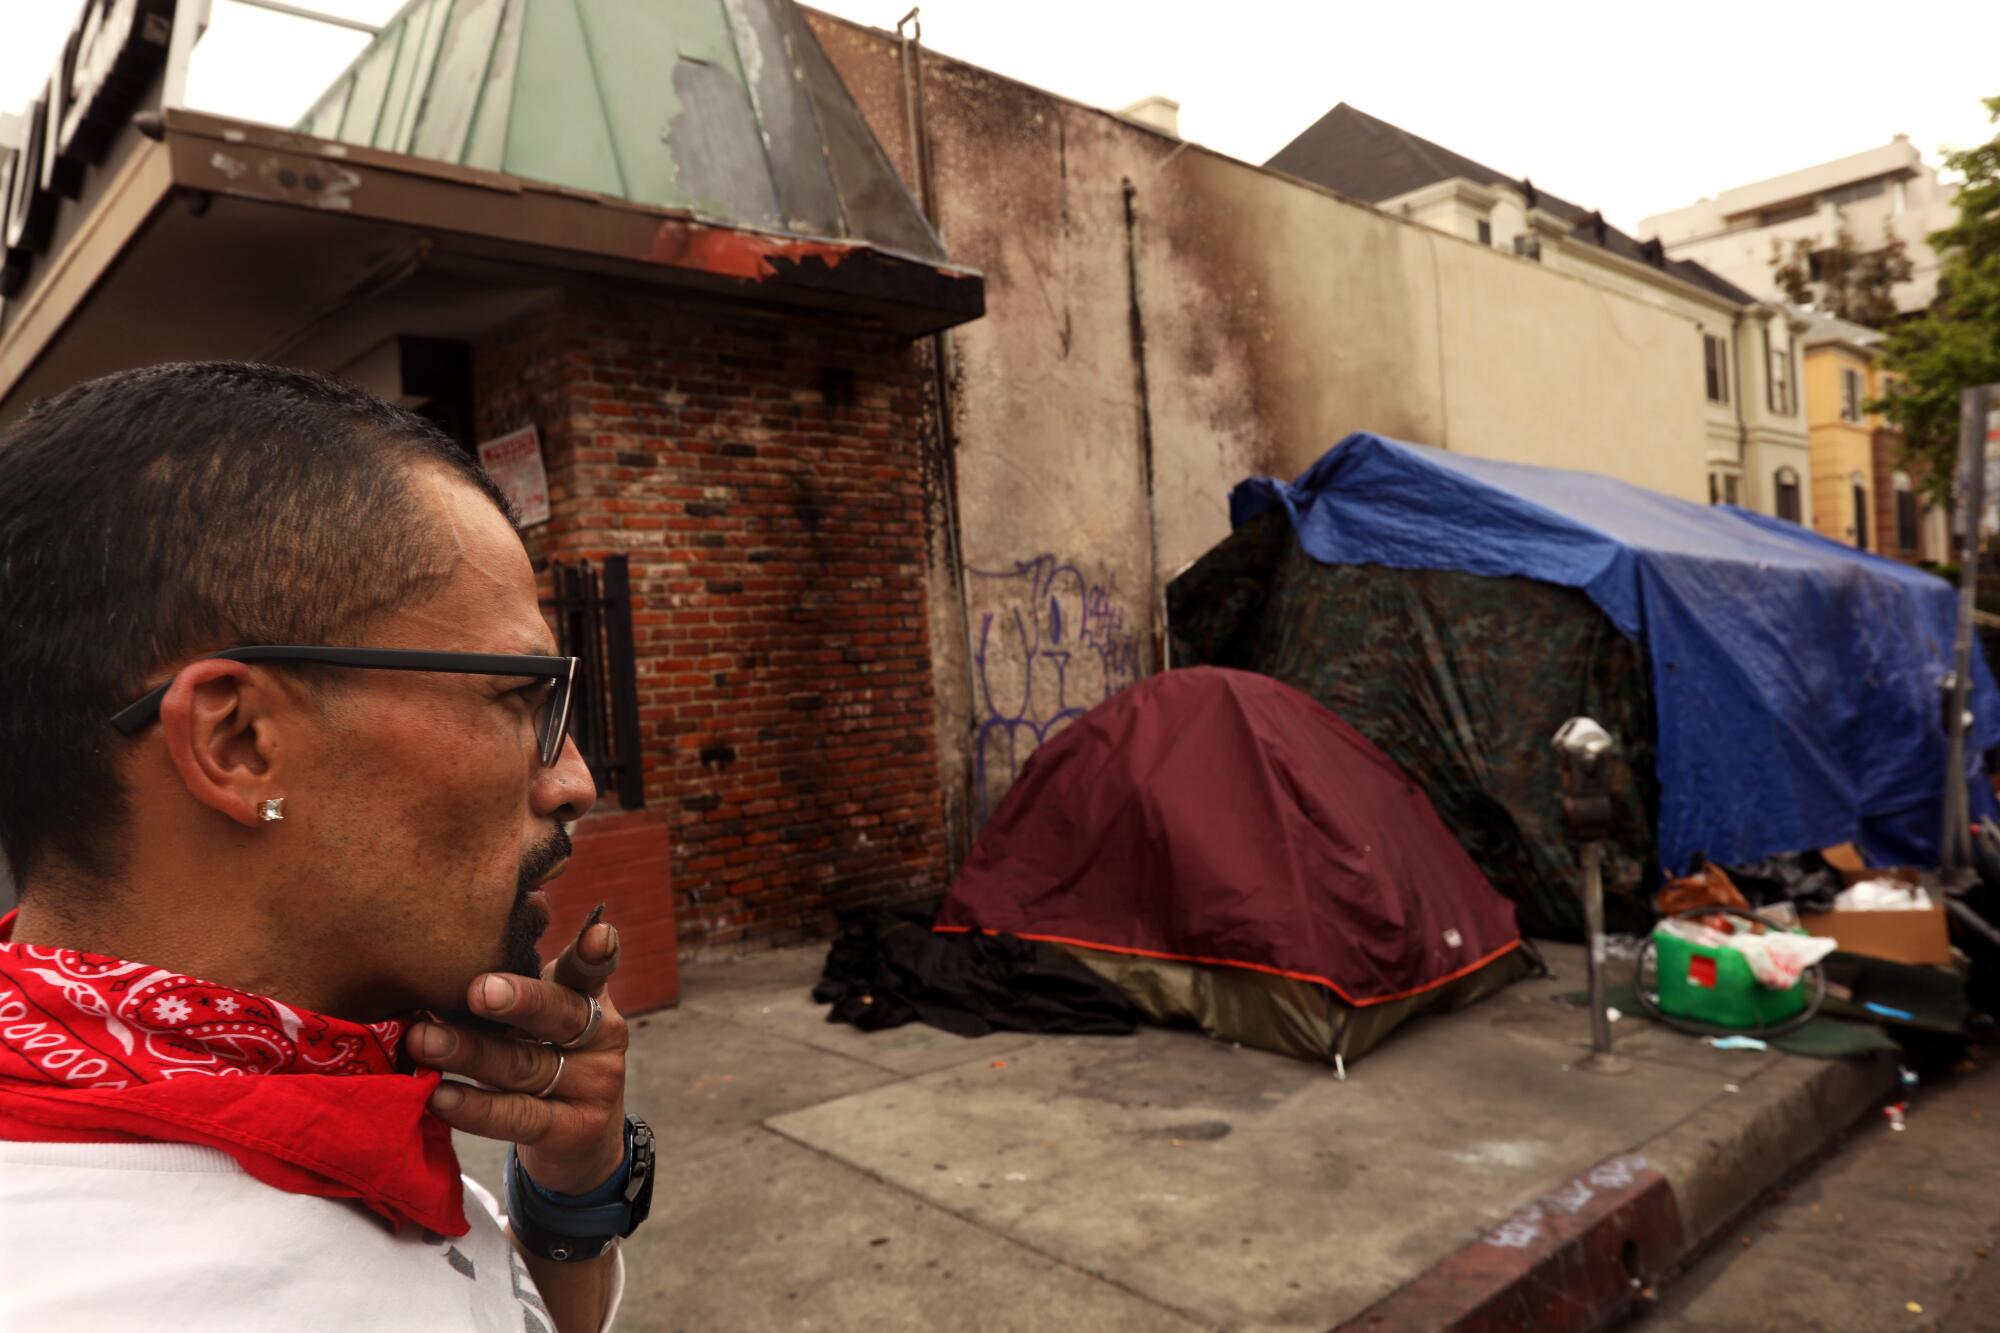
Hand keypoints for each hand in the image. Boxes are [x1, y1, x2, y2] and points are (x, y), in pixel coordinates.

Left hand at [410, 922, 628, 1194]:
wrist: (577, 1139)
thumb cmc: (540, 1053)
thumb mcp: (539, 1014)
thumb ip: (512, 980)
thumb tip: (450, 941)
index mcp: (590, 996)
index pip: (592, 969)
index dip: (595, 952)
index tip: (598, 932)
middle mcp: (602, 1036)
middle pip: (561, 1014)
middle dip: (522, 1002)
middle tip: (479, 990)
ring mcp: (594, 1085)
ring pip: (527, 1066)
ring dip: (471, 1053)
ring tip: (422, 1040)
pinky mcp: (573, 1130)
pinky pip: (519, 1116)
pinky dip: (476, 1107)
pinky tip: (438, 1097)